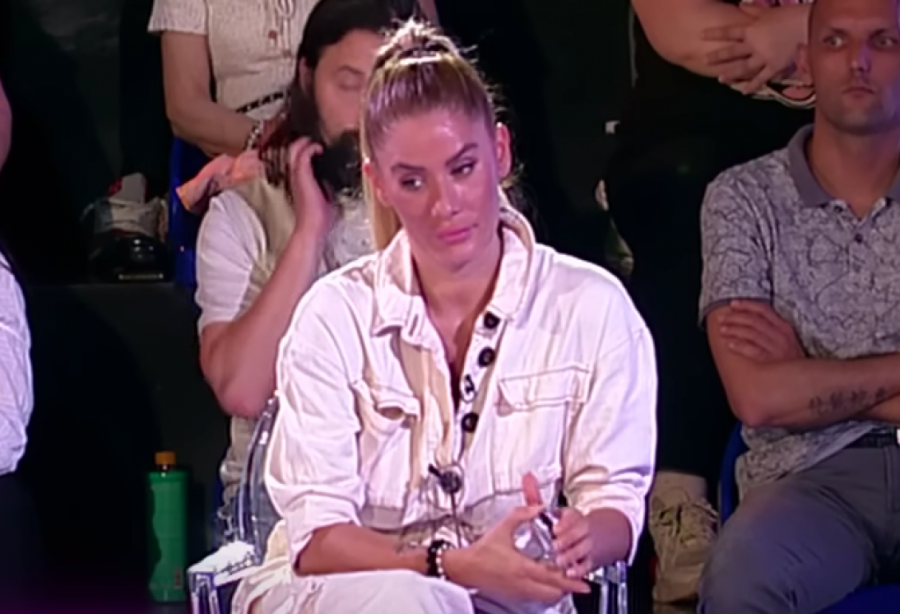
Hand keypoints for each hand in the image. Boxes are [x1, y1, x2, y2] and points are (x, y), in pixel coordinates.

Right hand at [288, 137, 332, 239]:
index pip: (297, 158)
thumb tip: (335, 177)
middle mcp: (296, 176)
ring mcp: (297, 175)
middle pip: (292, 150)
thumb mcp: (326, 195)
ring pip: (294, 149)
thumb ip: (327, 184)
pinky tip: (319, 148)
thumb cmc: (319, 216)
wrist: (313, 226)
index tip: (316, 145)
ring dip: (305, 142)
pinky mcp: (302, 175)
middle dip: (303, 141)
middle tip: (314, 139)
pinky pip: (302, 155)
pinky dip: (310, 148)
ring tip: (316, 142)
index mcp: (300, 180)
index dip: (304, 148)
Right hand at [445, 505, 589, 604]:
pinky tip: (546, 582)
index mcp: (521, 567)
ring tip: (564, 580)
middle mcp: (522, 583)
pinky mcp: (514, 595)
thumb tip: (538, 507)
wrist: (465, 568)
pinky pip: (537, 598)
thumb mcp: (503, 527)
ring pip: (546, 598)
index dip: (571, 581)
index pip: (552, 578)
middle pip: (554, 593)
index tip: (584, 583)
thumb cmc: (482, 551)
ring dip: (558, 591)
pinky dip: (546, 592)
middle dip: (569, 588)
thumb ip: (522, 514)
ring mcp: (518, 592)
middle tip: (579, 581)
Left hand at [521, 473, 594, 579]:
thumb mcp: (551, 510)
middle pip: (579, 532)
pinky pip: (587, 565)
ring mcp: (587, 545)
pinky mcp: (590, 561)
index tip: (555, 529)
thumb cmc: (565, 524)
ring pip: (583, 548)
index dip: (565, 523)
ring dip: (571, 555)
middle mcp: (582, 528)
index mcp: (572, 515)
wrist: (595, 537)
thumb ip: (536, 496)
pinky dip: (579, 570)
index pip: (572, 516)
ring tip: (559, 560)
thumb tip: (527, 477)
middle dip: (567, 539)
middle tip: (555, 545)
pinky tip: (569, 573)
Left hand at [702, 4, 806, 94]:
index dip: (715, 33)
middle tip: (705, 60)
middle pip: (731, 52)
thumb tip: (741, 4)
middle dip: (717, 56)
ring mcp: (763, 58)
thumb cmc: (790, 15)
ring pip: (742, 68)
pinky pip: (761, 78)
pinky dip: (753, 85)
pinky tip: (745, 91)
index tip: (701, 35)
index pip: (729, 31)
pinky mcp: (774, 67)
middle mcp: (753, 45)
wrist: (808, 25)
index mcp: (752, 29)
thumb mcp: (770, 11)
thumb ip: (754, 10)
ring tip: (720, 79)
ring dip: (731, 74)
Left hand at [719, 300, 804, 361]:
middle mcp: (781, 336)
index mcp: (784, 327)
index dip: (747, 305)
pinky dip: (739, 346)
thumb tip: (747, 318)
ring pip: (752, 333)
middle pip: (755, 321)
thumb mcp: (785, 340)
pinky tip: (729, 344)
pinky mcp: (772, 361)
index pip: (764, 310)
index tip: (733, 304)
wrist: (803, 381)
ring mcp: (777, 348)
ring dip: (734, 330)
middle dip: (736, 317)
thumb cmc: (789, 360)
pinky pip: (753, 350)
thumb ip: (771, 328)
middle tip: (722, 318)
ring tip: (722, 329)